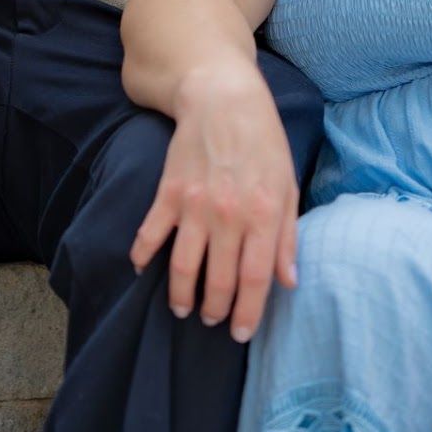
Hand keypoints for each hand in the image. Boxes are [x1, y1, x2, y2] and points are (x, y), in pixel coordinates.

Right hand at [129, 62, 299, 342]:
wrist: (223, 98)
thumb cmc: (263, 142)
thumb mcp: (288, 185)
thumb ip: (288, 236)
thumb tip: (288, 281)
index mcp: (264, 213)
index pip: (256, 280)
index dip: (248, 313)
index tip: (242, 334)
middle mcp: (230, 214)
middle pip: (220, 281)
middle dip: (216, 310)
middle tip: (212, 320)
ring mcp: (196, 204)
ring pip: (184, 267)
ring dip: (182, 295)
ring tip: (183, 308)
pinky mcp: (169, 192)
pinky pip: (151, 234)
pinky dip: (143, 256)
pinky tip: (143, 269)